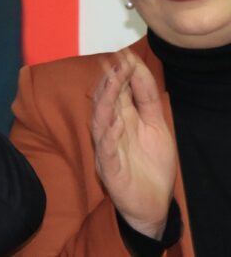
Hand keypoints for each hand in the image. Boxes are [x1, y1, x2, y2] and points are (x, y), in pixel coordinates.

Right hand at [91, 49, 175, 238]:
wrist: (152, 204)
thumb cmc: (150, 165)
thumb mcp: (156, 126)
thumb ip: (147, 99)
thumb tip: (138, 68)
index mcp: (121, 118)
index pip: (117, 91)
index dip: (119, 73)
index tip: (124, 54)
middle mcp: (110, 130)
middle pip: (106, 102)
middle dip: (110, 82)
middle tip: (116, 62)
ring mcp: (107, 149)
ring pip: (100, 122)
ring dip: (104, 103)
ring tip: (111, 85)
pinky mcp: (110, 169)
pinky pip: (106, 150)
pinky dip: (108, 137)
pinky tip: (114, 123)